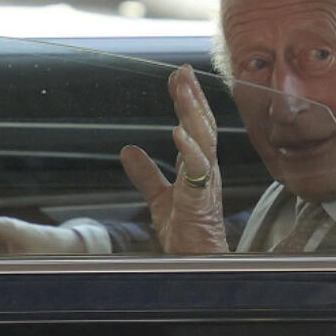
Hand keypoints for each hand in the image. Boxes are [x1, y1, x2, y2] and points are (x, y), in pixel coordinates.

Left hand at [120, 64, 228, 253]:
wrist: (197, 265)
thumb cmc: (187, 234)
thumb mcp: (160, 198)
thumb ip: (146, 174)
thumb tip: (128, 150)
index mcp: (200, 167)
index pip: (196, 126)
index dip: (188, 101)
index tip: (178, 76)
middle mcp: (208, 171)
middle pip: (203, 126)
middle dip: (194, 98)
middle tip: (183, 71)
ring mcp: (206, 185)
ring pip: (204, 141)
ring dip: (193, 115)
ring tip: (183, 91)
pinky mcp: (200, 201)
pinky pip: (197, 172)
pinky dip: (189, 150)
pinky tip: (178, 132)